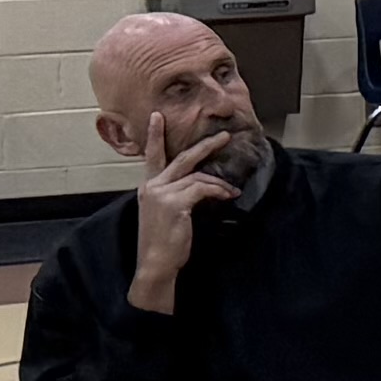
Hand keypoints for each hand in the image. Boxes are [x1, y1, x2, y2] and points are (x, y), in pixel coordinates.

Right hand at [124, 121, 238, 309]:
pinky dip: (218, 191)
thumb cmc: (164, 243)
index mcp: (148, 188)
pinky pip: (203, 188)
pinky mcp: (174, 202)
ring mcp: (161, 193)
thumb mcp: (166, 214)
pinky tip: (228, 196)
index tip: (157, 116)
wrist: (155, 264)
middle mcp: (152, 186)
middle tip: (224, 136)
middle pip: (182, 158)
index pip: (152, 157)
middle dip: (205, 146)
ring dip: (219, 183)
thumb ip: (176, 196)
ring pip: (198, 176)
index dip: (155, 136)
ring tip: (232, 190)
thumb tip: (202, 187)